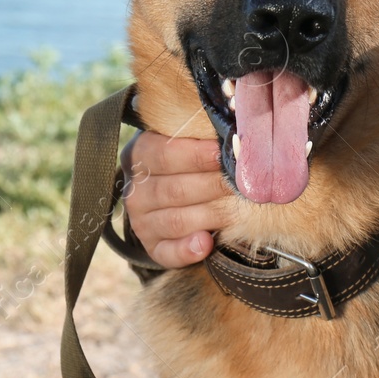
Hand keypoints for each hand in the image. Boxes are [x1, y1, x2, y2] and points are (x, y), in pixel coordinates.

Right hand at [121, 130, 236, 267]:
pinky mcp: (151, 246)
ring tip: (238, 211)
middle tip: (242, 184)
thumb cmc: (185, 155)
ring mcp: (141, 220)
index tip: (223, 153)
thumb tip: (234, 125)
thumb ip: (199, 132)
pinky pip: (166, 252)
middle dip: (213, 186)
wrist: (165, 185)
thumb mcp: (183, 137)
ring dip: (210, 216)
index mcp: (141, 154)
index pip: (165, 154)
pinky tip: (206, 244)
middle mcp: (136, 189)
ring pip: (175, 220)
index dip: (196, 155)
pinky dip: (186, 250)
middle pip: (175, 189)